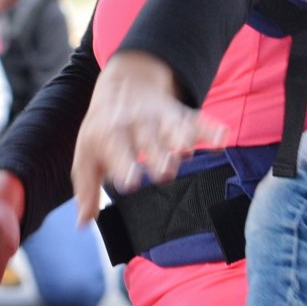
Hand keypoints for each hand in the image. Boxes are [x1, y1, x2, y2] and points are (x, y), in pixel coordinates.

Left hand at [70, 51, 216, 224]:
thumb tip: (83, 222)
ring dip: (180, 137)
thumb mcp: (87, 155)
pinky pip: (197, 120)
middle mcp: (136, 123)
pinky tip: (222, 137)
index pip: (116, 149)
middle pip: (148, 140)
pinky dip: (210, 129)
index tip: (130, 182)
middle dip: (157, 154)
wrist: (124, 84)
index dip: (123, 165)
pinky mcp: (180, 115)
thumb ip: (86, 189)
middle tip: (165, 171)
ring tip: (186, 150)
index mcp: (110, 133)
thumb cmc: (103, 131)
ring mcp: (160, 118)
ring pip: (172, 128)